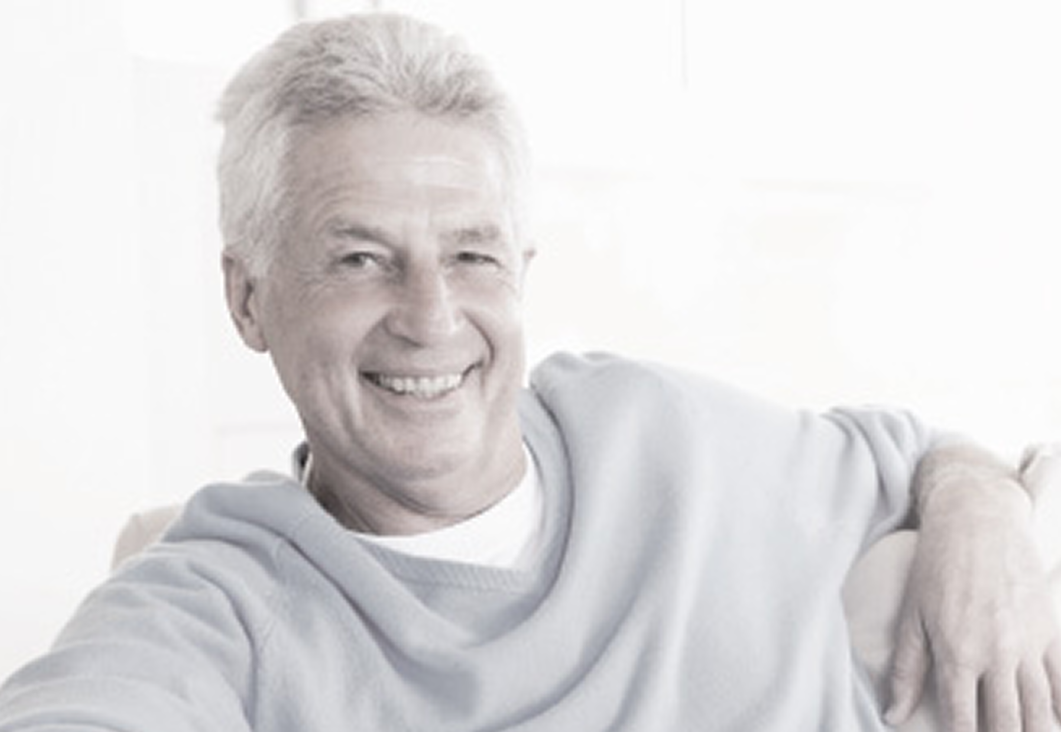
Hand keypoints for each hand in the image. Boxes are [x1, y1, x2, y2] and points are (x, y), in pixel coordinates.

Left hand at [885, 480, 1060, 730]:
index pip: (963, 721)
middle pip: (1010, 724)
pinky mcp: (1051, 631)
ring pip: (1042, 711)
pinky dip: (1058, 705)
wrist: (978, 521)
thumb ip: (906, 671)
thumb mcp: (911, 617)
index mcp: (957, 654)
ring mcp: (1029, 645)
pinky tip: (1052, 717)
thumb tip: (892, 716)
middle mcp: (997, 655)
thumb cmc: (936, 568)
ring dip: (1035, 730)